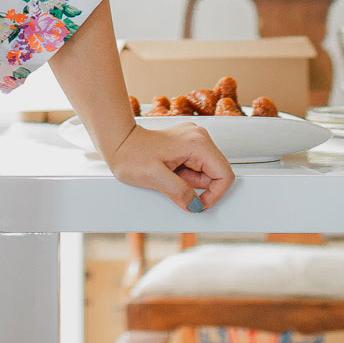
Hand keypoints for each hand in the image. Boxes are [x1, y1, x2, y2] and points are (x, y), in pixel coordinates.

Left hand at [99, 123, 234, 212]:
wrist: (119, 142)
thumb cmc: (131, 155)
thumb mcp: (155, 178)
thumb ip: (179, 192)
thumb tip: (196, 205)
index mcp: (197, 143)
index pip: (224, 174)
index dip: (215, 194)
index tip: (197, 203)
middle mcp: (199, 137)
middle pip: (216, 172)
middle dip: (199, 186)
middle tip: (175, 184)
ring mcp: (194, 138)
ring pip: (206, 171)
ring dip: (191, 181)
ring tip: (170, 175)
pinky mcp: (188, 143)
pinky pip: (197, 166)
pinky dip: (186, 175)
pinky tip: (171, 171)